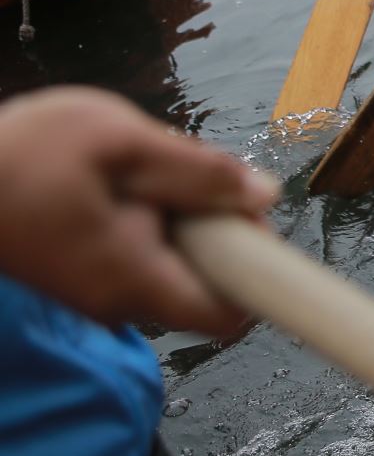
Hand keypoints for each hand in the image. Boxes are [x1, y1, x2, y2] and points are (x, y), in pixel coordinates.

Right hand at [0, 87, 277, 334]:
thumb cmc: (24, 153)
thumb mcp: (123, 142)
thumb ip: (199, 172)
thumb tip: (266, 196)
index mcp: (133, 278)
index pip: (227, 314)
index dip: (259, 270)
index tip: (249, 217)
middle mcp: (118, 301)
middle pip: (207, 280)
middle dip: (215, 225)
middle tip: (183, 172)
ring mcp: (98, 291)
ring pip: (175, 261)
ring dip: (179, 215)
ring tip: (137, 170)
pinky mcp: (84, 273)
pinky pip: (142, 252)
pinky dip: (147, 216)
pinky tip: (116, 180)